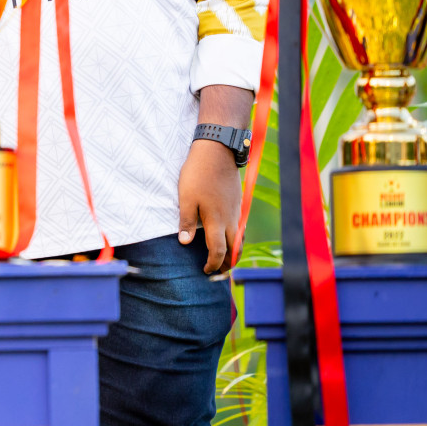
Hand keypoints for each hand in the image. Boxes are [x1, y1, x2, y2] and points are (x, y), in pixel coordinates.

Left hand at [177, 138, 240, 272]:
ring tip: (225, 259)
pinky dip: (237, 238)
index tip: (205, 270)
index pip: (218, 251)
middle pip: (235, 249)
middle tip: (219, 272)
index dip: (213, 264)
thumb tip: (185, 243)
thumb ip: (187, 222)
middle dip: (228, 263)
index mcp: (217, 221)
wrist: (217, 153)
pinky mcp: (238, 203)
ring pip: (240, 239)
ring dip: (234, 251)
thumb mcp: (186, 198)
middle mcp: (231, 220)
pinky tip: (229, 236)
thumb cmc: (198, 175)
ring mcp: (237, 211)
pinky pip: (241, 227)